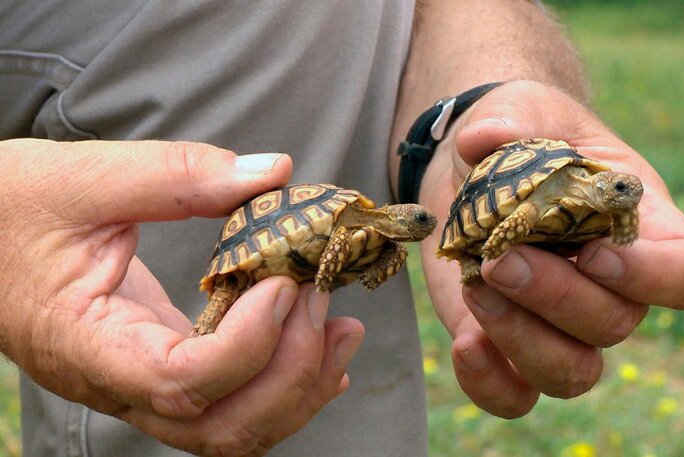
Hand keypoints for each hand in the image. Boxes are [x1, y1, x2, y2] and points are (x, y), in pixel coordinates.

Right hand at [0, 139, 364, 455]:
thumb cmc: (10, 208)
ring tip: (344, 330)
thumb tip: (274, 172)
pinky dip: (282, 384)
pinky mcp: (161, 366)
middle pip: (219, 425)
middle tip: (325, 300)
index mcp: (87, 344)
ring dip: (298, 388)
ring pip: (231, 430)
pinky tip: (317, 349)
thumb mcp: (80, 178)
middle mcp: (116, 381)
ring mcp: (141, 382)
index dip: (246, 344)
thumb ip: (175, 175)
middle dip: (290, 372)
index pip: (178, 380)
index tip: (285, 284)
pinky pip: (229, 403)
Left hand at [417, 81, 683, 416]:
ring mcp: (560, 323)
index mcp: (640, 226)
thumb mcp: (522, 110)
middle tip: (498, 259)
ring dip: (521, 339)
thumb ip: (514, 117)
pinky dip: (491, 384)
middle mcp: (610, 287)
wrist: (478, 167)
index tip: (593, 253)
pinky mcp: (507, 342)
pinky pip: (516, 394)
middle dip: (554, 296)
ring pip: (571, 370)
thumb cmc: (522, 136)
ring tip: (474, 285)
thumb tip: (486, 137)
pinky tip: (464, 344)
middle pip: (614, 324)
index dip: (650, 276)